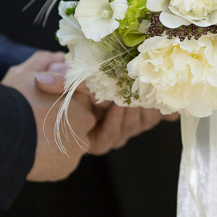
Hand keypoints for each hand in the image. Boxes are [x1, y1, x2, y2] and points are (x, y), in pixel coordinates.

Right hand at [1, 51, 95, 180]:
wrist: (0, 137)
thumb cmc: (13, 100)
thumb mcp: (25, 72)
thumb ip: (45, 61)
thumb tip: (58, 57)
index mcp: (80, 97)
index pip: (78, 96)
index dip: (60, 98)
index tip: (45, 102)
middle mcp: (86, 122)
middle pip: (77, 120)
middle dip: (61, 120)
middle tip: (38, 119)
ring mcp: (78, 147)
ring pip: (70, 142)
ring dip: (56, 140)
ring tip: (33, 137)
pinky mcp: (67, 168)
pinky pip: (61, 161)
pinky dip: (51, 158)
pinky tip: (34, 152)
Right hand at [36, 65, 178, 155]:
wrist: (97, 79)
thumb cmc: (81, 88)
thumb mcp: (72, 86)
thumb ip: (61, 84)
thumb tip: (41, 80)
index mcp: (96, 134)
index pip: (107, 137)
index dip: (113, 123)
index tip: (114, 104)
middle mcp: (116, 133)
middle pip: (129, 129)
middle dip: (131, 111)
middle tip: (134, 92)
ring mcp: (134, 125)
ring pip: (145, 122)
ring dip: (146, 107)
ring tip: (146, 88)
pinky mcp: (150, 114)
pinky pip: (162, 116)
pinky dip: (168, 111)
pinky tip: (174, 106)